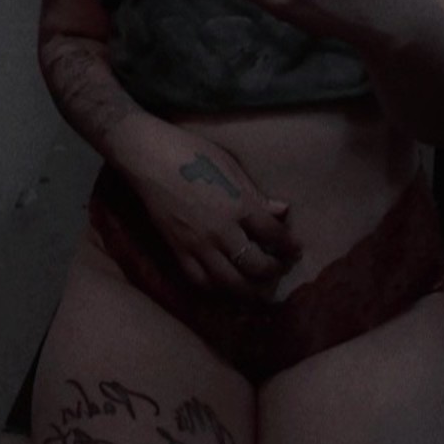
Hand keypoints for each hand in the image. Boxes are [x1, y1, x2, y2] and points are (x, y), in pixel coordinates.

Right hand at [114, 125, 302, 294]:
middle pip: (255, 266)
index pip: (273, 235)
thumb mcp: (231, 166)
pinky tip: (225, 288)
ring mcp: (197, 244)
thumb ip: (256, 194)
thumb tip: (282, 211)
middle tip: (280, 270)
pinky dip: (216, 289)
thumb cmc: (192, 152)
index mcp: (238, 205)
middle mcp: (221, 231)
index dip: (289, 246)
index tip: (296, 250)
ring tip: (258, 291)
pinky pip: (200, 281)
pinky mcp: (178, 250)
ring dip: (249, 291)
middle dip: (273, 272)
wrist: (148, 158)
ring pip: (229, 282)